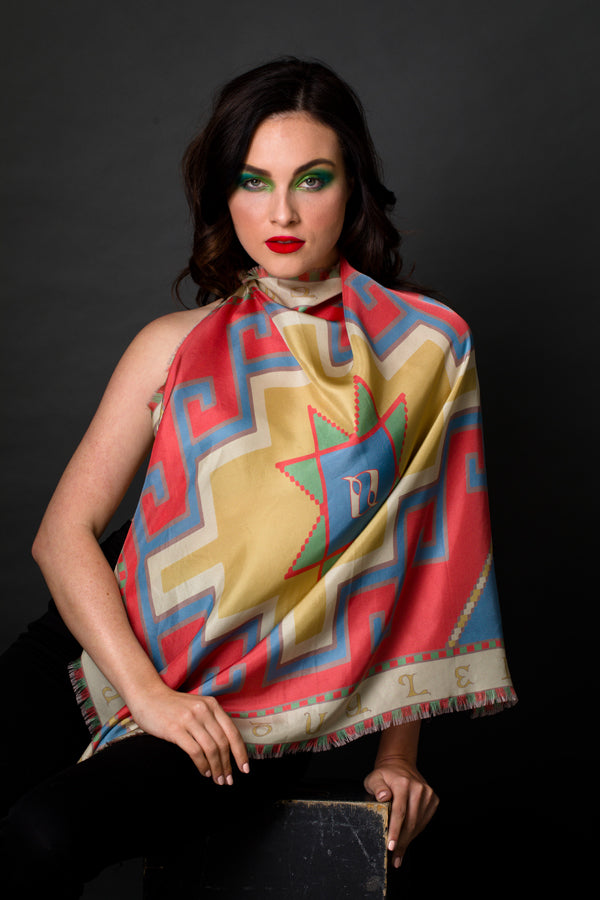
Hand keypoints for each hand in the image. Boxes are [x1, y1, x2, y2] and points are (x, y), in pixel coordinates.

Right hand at [128, 682, 248, 784]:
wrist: (148, 696)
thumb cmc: (173, 706)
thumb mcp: (197, 707)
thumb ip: (211, 721)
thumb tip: (226, 747)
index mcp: (212, 705)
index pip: (232, 732)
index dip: (241, 752)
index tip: (244, 768)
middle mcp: (204, 710)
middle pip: (223, 742)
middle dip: (228, 764)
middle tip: (228, 780)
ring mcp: (190, 719)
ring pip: (211, 749)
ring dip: (217, 767)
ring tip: (218, 779)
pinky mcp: (176, 729)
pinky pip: (195, 751)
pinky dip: (202, 764)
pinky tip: (204, 772)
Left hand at [364, 756, 437, 867]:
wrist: (400, 765)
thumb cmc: (385, 775)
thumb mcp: (374, 778)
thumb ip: (376, 787)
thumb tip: (383, 797)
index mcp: (403, 783)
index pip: (400, 811)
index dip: (395, 831)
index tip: (391, 846)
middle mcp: (418, 788)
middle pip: (410, 821)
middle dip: (401, 841)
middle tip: (394, 856)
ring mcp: (428, 794)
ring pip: (418, 824)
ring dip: (408, 839)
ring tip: (398, 852)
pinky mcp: (433, 799)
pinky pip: (424, 821)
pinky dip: (415, 832)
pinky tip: (407, 838)